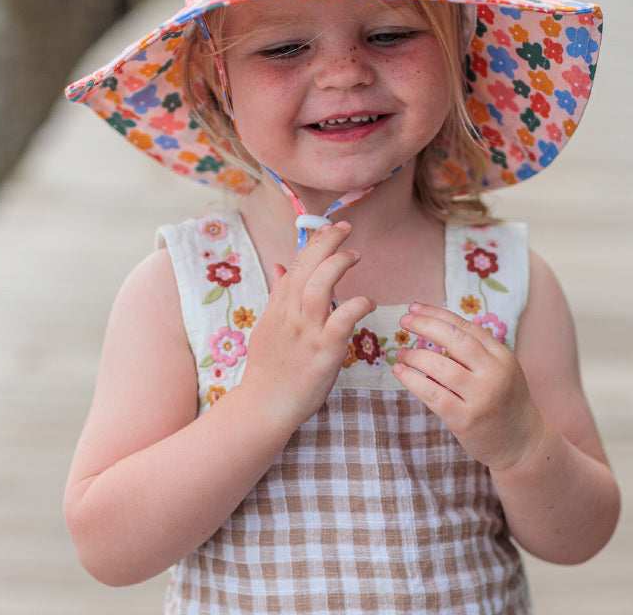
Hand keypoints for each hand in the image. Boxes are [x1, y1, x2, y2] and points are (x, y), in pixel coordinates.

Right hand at [239, 222, 374, 430]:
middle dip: (325, 241)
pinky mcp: (323, 351)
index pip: (295, 263)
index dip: (314, 241)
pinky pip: (341, 320)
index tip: (331, 226)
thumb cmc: (269, 367)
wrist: (264, 406)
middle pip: (306, 267)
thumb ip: (277, 294)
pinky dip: (357, 305)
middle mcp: (290, 314)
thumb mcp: (268, 325)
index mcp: (278, 306)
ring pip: (318, 286)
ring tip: (354, 255)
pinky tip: (369, 302)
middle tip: (344, 227)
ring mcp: (306, 331)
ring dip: (337, 265)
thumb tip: (279, 265)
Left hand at [393, 303, 544, 470]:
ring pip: (441, 367)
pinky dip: (412, 381)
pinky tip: (399, 372)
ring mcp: (481, 397)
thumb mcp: (500, 370)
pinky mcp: (466, 419)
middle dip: (426, 325)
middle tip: (404, 320)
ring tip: (402, 353)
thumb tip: (436, 327)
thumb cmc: (504, 401)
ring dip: (416, 356)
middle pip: (456, 340)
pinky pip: (433, 394)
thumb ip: (476, 351)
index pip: (466, 327)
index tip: (415, 307)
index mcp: (502, 357)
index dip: (438, 314)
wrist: (522, 444)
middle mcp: (494, 373)